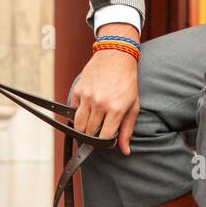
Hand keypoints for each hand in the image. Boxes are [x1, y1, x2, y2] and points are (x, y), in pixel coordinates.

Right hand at [71, 25, 139, 153]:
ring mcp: (87, 97)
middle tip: (100, 128)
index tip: (107, 140)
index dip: (105, 143)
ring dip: (84, 127)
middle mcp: (100, 104)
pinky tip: (87, 108)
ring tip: (92, 122)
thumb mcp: (133, 105)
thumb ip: (128, 129)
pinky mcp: (78, 90)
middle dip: (94, 135)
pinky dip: (77, 114)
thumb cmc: (127, 81)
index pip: (105, 138)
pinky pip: (72, 110)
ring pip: (78, 125)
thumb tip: (125, 151)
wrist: (116, 55)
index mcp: (116, 109)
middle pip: (89, 133)